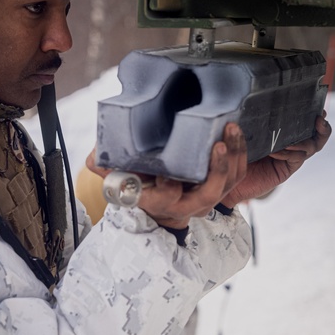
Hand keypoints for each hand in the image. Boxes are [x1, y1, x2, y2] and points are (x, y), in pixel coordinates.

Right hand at [85, 122, 248, 228]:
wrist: (157, 201)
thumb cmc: (138, 185)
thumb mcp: (117, 179)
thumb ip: (105, 168)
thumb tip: (94, 158)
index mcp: (160, 202)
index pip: (167, 196)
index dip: (168, 185)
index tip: (166, 171)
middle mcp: (187, 205)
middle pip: (209, 193)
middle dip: (216, 170)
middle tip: (217, 145)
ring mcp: (206, 197)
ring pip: (228, 183)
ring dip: (234, 157)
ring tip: (231, 129)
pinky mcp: (221, 186)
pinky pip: (236, 175)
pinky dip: (240, 155)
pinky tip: (235, 132)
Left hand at [219, 111, 331, 207]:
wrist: (227, 177)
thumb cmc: (235, 151)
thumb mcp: (246, 130)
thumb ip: (255, 118)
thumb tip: (257, 99)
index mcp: (284, 132)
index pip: (306, 121)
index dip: (316, 115)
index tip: (318, 108)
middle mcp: (291, 144)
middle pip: (317, 136)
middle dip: (322, 127)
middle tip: (319, 118)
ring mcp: (291, 157)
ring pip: (311, 147)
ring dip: (303, 141)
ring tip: (290, 140)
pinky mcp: (286, 170)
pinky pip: (296, 159)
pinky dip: (289, 153)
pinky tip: (276, 150)